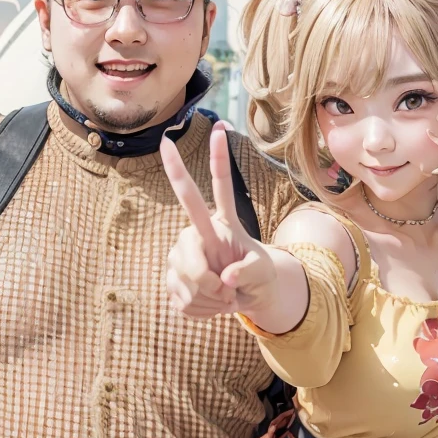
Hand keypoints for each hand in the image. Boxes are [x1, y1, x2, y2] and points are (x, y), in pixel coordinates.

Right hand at [162, 123, 276, 317]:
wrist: (242, 299)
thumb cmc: (258, 278)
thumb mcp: (263, 275)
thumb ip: (248, 273)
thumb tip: (225, 279)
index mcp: (223, 223)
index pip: (221, 187)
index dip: (218, 159)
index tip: (218, 128)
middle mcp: (197, 232)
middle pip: (188, 242)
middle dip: (200, 271)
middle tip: (223, 291)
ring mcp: (182, 254)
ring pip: (186, 277)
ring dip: (209, 297)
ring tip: (225, 298)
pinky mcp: (174, 277)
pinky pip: (182, 297)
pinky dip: (200, 309)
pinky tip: (210, 304)